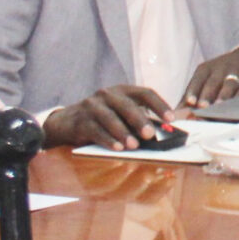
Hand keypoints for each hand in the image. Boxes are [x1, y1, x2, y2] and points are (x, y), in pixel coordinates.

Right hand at [42, 85, 170, 149]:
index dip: (159, 105)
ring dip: (123, 133)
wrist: (67, 122)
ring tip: (134, 146)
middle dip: (140, 120)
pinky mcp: (81, 120)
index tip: (171, 119)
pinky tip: (116, 148)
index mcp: (123, 91)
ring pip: (110, 118)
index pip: (145, 93)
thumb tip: (159, 135)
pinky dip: (107, 140)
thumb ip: (137, 121)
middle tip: (150, 135)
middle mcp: (108, 94)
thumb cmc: (102, 119)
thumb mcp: (120, 115)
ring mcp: (93, 106)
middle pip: (127, 105)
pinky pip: (96, 130)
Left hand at [183, 45, 238, 110]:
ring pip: (230, 84)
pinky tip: (238, 107)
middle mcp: (221, 68)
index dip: (194, 91)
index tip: (190, 102)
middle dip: (207, 95)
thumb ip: (192, 95)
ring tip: (219, 107)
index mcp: (206, 69)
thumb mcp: (205, 78)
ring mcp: (237, 73)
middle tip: (202, 107)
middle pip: (213, 82)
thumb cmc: (221, 74)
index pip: (198, 80)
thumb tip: (177, 114)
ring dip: (224, 96)